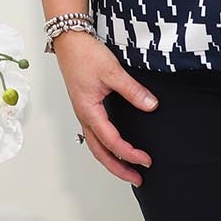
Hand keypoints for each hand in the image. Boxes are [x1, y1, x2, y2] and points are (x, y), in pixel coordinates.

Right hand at [51, 30, 157, 184]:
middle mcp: (85, 116)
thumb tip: (150, 105)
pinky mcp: (87, 107)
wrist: (69, 41)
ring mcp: (84, 113)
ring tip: (129, 170)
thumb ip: (132, 90)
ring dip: (112, 160)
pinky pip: (95, 134)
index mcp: (89, 111)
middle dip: (118, 169)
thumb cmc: (85, 55)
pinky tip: (117, 147)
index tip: (146, 161)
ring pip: (96, 146)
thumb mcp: (112, 71)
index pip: (111, 141)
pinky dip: (106, 147)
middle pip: (100, 152)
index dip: (129, 154)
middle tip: (137, 179)